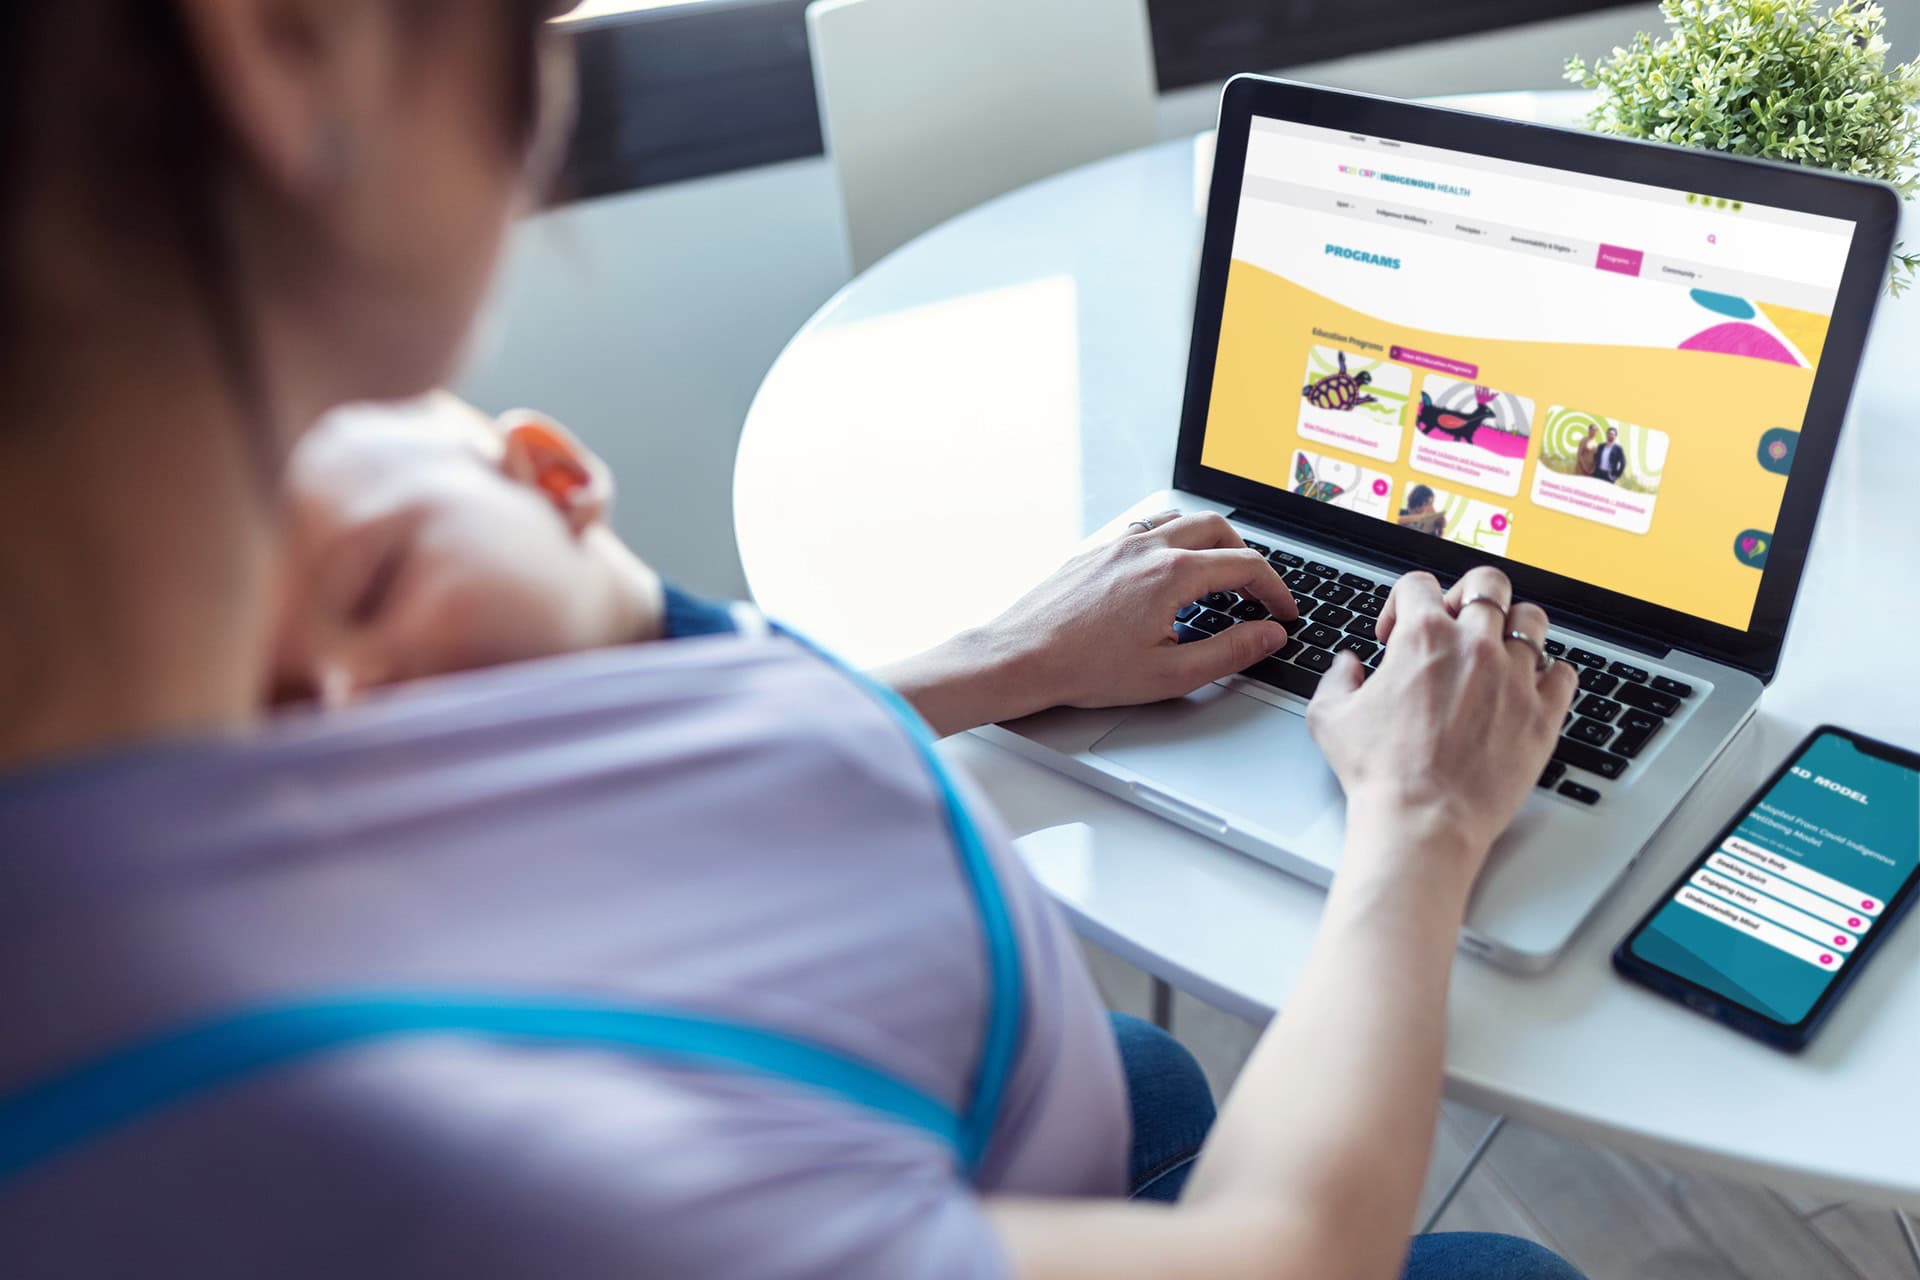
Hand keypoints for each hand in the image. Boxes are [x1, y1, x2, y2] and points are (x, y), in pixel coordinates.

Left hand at [998, 510, 1301, 713]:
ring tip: (1218, 575)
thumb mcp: (1170, 673)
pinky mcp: (1095, 551)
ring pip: (1181, 520)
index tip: (1283, 612)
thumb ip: (1229, 652)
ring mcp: (1117, 544)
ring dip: (1210, 541)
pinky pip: (1146, 528)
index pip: (1245, 566)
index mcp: (1171, 574)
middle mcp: (1146, 548)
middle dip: (1248, 557)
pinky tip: (1168, 567)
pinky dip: (1172, 538)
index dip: (1276, 590)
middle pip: (1218, 528)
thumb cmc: (1083, 670)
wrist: (1020, 658)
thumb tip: (1268, 635)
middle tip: (1257, 592)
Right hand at [1305, 566, 1576, 882]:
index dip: (1402, 603)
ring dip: (1513, 627)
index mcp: (1423, 637)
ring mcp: (1515, 677)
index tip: (1396, 633)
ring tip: (1498, 651)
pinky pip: (1564, 672)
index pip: (1419, 583)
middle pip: (1488, 584)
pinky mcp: (1542, 714)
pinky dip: (1549, 675)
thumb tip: (1347, 666)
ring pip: (1532, 620)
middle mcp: (1474, 646)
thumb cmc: (1379, 773)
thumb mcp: (1331, 717)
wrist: (1423, 819)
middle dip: (1468, 596)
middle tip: (1456, 624)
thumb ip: (1337, 679)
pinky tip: (1527, 688)